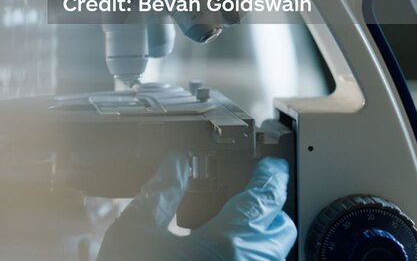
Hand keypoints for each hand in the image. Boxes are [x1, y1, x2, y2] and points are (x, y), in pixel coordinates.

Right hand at [97, 154, 295, 260]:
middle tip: (244, 199)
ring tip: (227, 232)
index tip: (271, 166)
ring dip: (259, 239)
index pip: (264, 197)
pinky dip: (247, 258)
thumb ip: (162, 191)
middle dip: (267, 210)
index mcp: (225, 242)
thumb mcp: (136, 230)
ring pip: (273, 256)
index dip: (271, 175)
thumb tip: (177, 163)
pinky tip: (219, 257)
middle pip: (280, 229)